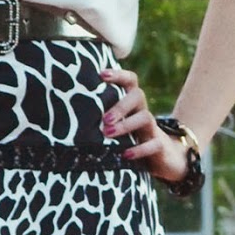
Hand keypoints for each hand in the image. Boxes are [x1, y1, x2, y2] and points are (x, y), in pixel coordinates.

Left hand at [98, 66, 189, 183]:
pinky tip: (126, 154)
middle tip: (104, 119)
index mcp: (132, 103)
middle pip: (137, 95)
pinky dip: (139, 149)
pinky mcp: (160, 146)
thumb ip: (102, 117)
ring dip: (126, 124)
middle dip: (120, 105)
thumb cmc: (132, 139)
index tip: (101, 75)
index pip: (130, 80)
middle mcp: (143, 111)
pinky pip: (154, 144)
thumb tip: (69, 111)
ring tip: (108, 133)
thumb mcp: (118, 126)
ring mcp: (153, 128)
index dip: (118, 75)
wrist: (165, 159)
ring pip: (145, 117)